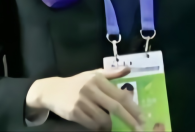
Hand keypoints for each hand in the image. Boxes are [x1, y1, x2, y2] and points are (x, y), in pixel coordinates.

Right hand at [26, 67, 143, 130]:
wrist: (53, 91)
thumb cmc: (77, 83)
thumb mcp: (93, 74)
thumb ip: (111, 73)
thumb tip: (129, 69)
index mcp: (98, 79)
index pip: (119, 95)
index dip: (132, 107)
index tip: (142, 117)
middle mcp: (90, 89)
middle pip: (114, 107)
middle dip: (129, 120)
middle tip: (138, 128)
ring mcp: (82, 101)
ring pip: (103, 119)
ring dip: (112, 126)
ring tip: (116, 127)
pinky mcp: (74, 112)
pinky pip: (92, 124)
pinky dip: (99, 127)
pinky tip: (102, 127)